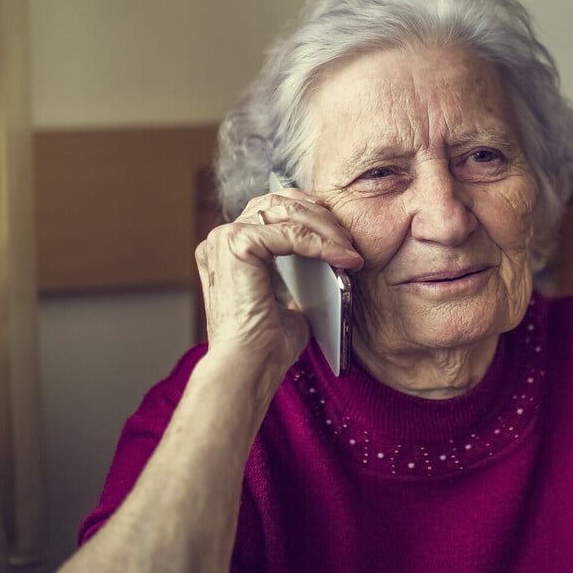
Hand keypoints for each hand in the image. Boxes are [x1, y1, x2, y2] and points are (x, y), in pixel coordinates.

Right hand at [194, 187, 362, 373]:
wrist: (248, 368)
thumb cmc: (266, 345)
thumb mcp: (287, 299)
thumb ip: (298, 273)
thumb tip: (331, 256)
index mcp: (229, 248)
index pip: (270, 210)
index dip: (308, 213)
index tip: (340, 230)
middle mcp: (221, 238)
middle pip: (278, 203)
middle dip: (320, 216)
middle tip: (349, 238)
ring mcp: (225, 238)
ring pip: (286, 213)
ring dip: (326, 229)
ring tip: (351, 251)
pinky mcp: (237, 244)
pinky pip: (290, 233)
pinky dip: (321, 243)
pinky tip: (343, 257)